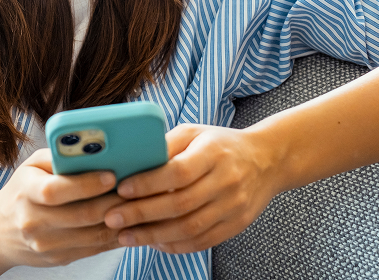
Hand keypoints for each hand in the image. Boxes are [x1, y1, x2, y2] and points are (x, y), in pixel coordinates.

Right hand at [0, 148, 124, 269]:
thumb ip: (59, 157)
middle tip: (136, 190)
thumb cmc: (21, 190)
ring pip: (93, 235)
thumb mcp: (31, 166)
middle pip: (81, 215)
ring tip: (138, 205)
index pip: (56, 190)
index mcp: (26, 192)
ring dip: (120, 221)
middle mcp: (33, 221)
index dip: (86, 184)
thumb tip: (94, 150)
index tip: (111, 175)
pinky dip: (114, 236)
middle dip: (113, 202)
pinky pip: (94, 249)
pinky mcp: (58, 258)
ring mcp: (45, 244)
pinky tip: (128, 223)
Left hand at [103, 123, 279, 253]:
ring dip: (153, 236)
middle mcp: (226, 181)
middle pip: (180, 204)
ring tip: (125, 236)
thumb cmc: (220, 144)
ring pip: (189, 228)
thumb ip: (165, 145)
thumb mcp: (194, 132)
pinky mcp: (236, 225)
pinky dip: (174, 245)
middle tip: (112, 218)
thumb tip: (130, 161)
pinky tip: (152, 242)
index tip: (121, 189)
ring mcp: (233, 206)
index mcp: (214, 153)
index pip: (178, 172)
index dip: (148, 183)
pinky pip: (201, 242)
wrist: (266, 161)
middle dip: (141, 214)